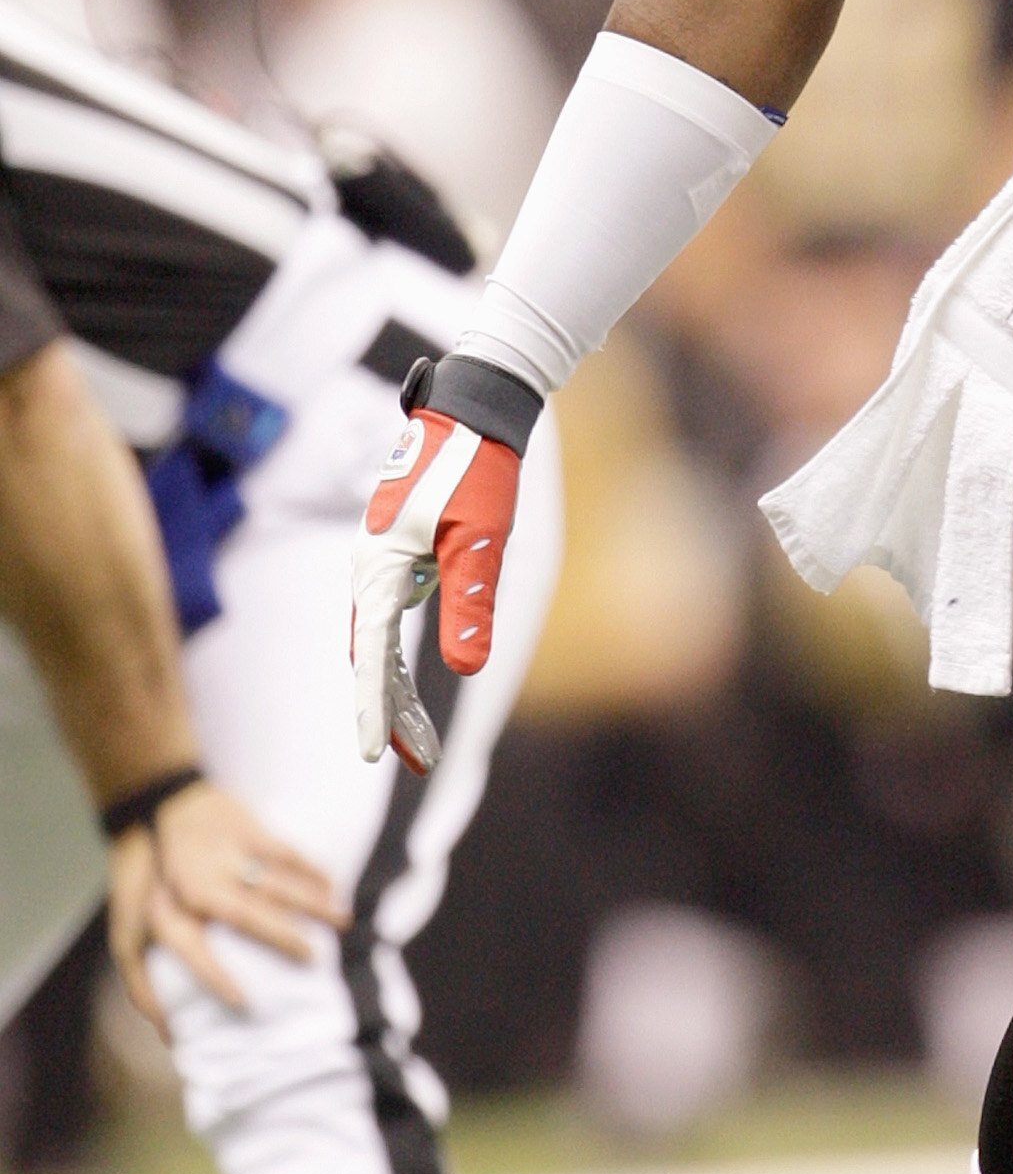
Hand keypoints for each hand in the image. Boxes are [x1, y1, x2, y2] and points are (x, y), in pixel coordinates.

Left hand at [108, 781, 343, 1036]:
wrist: (154, 803)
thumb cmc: (144, 881)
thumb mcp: (128, 932)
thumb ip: (140, 984)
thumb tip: (167, 1035)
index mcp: (168, 909)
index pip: (192, 950)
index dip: (216, 978)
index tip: (246, 1003)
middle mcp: (197, 882)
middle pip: (248, 915)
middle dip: (284, 940)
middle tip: (314, 961)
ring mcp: (225, 853)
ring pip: (276, 882)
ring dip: (313, 903)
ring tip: (342, 923)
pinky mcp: (246, 828)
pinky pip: (286, 852)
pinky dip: (312, 868)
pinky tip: (331, 885)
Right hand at [352, 362, 530, 775]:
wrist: (473, 412)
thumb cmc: (477, 471)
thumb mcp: (481, 541)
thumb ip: (470, 603)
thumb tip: (465, 668)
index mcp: (379, 569)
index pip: (372, 655)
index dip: (375, 708)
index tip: (375, 753)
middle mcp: (369, 570)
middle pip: (370, 657)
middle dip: (388, 711)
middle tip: (414, 761)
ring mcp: (379, 564)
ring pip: (378, 644)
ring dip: (396, 691)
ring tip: (420, 742)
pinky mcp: (396, 558)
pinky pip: (389, 623)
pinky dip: (400, 660)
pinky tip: (414, 688)